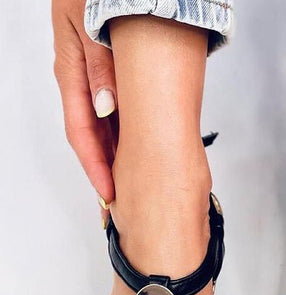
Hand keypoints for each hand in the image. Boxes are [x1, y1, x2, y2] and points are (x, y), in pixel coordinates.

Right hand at [52, 0, 116, 223]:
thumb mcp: (91, 21)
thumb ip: (99, 66)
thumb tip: (105, 107)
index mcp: (73, 74)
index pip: (82, 133)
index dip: (96, 167)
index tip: (109, 193)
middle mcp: (84, 84)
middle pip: (93, 140)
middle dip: (105, 174)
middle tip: (118, 205)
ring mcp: (98, 83)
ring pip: (106, 131)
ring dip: (116, 161)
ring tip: (128, 190)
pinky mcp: (112, 79)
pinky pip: (118, 116)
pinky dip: (126, 139)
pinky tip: (136, 156)